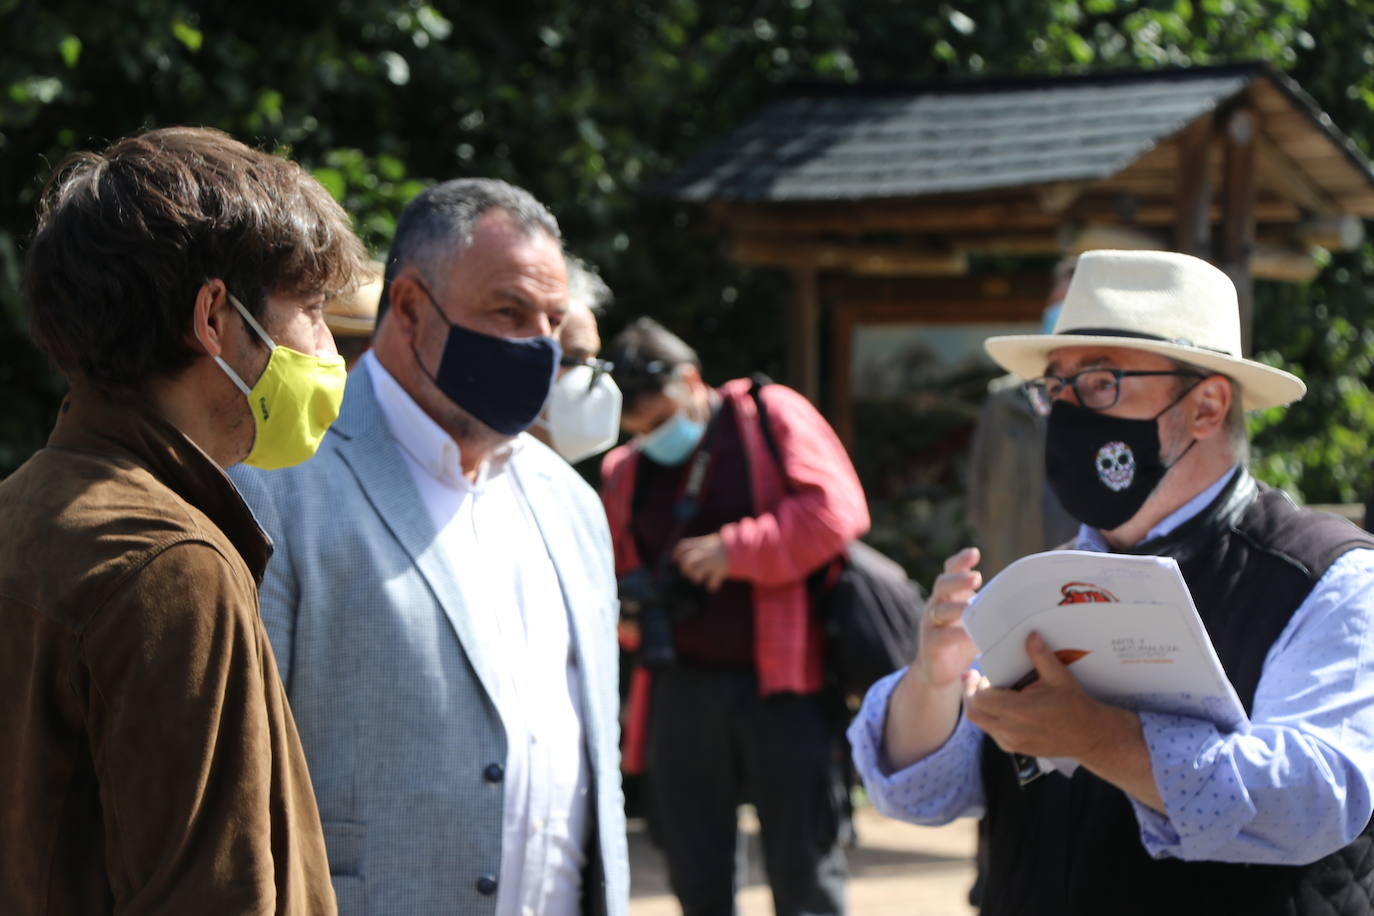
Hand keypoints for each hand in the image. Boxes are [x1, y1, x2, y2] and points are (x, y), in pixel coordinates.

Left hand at [673, 534, 729, 591]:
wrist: (744, 547)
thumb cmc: (726, 546)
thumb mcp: (712, 541)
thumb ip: (700, 545)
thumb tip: (686, 551)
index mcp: (702, 543)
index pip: (683, 546)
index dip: (676, 554)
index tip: (674, 561)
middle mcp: (705, 552)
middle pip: (686, 562)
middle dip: (685, 569)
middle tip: (689, 572)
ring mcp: (712, 562)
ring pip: (696, 573)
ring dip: (696, 578)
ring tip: (699, 579)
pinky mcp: (721, 571)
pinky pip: (712, 583)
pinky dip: (712, 586)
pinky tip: (713, 586)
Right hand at [911, 547, 982, 690]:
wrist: (941, 673)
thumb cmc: (963, 641)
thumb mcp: (976, 619)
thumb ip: (989, 606)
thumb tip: (1025, 595)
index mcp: (949, 595)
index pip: (951, 571)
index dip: (960, 561)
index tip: (975, 553)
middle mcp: (937, 605)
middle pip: (942, 585)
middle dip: (958, 579)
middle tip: (976, 578)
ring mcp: (931, 624)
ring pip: (939, 610)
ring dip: (956, 607)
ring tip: (970, 606)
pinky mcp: (930, 644)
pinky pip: (942, 636)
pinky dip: (957, 635)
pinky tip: (970, 636)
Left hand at [964, 631, 1124, 761]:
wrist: (1088, 736)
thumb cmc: (1074, 705)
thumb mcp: (1059, 677)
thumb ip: (1041, 656)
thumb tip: (1030, 635)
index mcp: (1020, 711)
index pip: (980, 699)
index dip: (976, 685)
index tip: (981, 673)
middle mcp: (1011, 730)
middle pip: (974, 714)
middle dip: (971, 694)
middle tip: (976, 679)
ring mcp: (1012, 742)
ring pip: (982, 724)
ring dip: (981, 706)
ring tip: (991, 690)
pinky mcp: (1014, 748)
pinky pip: (992, 732)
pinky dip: (990, 717)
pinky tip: (1001, 705)